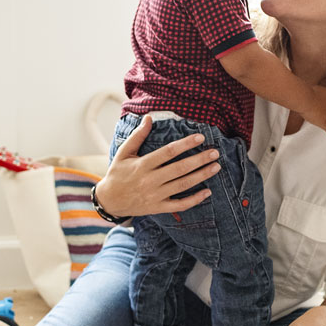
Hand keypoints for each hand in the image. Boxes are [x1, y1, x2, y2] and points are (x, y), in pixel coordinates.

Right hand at [95, 116, 221, 218]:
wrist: (109, 200)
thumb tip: (149, 118)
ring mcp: (155, 195)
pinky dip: (195, 200)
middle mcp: (150, 180)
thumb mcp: (123, 153)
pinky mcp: (158, 207)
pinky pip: (180, 205)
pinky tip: (208, 192)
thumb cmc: (117, 173)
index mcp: (142, 165)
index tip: (200, 137)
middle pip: (180, 169)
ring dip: (201, 176)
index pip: (168, 152)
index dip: (185, 144)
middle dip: (199, 160)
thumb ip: (137, 136)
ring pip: (183, 185)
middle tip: (215, 152)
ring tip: (216, 167)